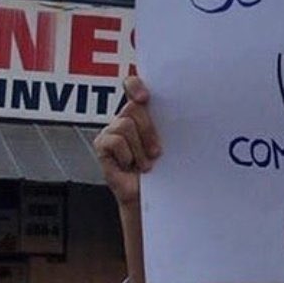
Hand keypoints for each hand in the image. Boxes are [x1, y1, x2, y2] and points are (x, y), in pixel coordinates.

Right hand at [94, 77, 161, 206]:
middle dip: (148, 131)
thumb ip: (168, 124)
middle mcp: (125, 119)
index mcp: (143, 114)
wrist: (151, 197)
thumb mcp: (170, 143)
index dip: (135, 85)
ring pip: (125, 125)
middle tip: (156, 152)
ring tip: (144, 163)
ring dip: (140, 149)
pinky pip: (115, 141)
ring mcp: (111, 131)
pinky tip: (129, 165)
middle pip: (134, 108)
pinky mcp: (102, 145)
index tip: (145, 97)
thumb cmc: (163, 170)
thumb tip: (181, 110)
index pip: (132, 86)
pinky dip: (127, 155)